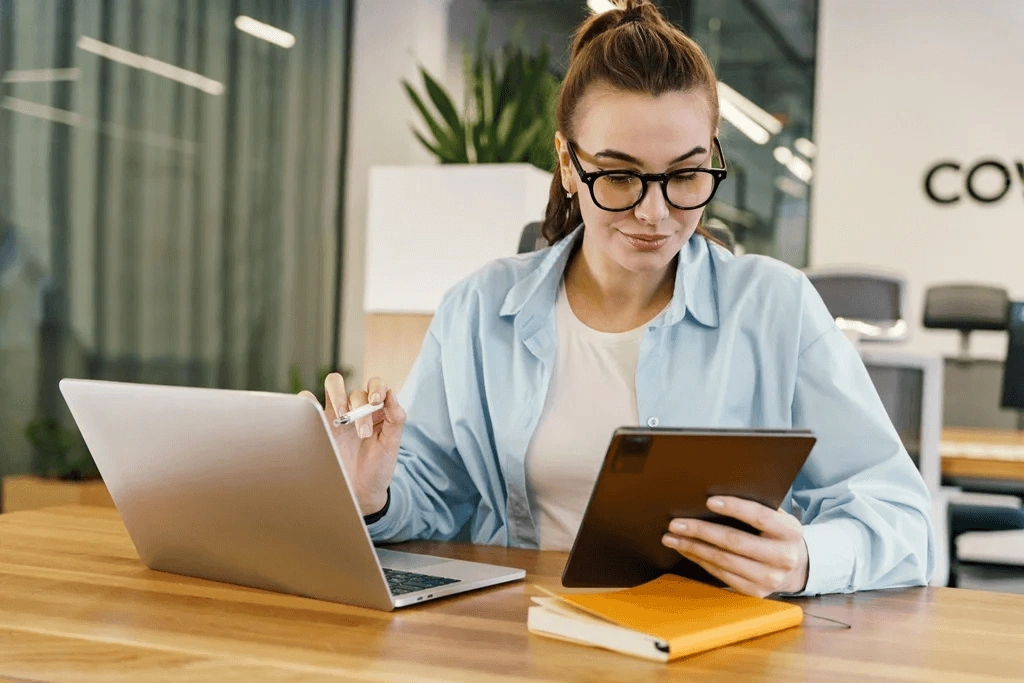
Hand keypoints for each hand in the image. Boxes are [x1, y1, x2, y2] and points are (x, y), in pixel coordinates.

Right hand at [299, 373, 405, 515]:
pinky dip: (308, 400)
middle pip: (355, 390)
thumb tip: (392, 393)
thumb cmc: (377, 468)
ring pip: (333, 386)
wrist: (359, 493)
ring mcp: (335, 415)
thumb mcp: (391, 445)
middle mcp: (356, 409)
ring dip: (338, 397)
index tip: (376, 401)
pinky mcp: (318, 423)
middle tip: (363, 432)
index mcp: (377, 410)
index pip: (376, 385)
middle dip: (359, 407)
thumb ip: (395, 419)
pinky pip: (308, 402)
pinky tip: (316, 415)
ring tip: (342, 421)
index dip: (376, 386)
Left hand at [661, 496, 807, 596]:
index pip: (759, 516)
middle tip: (676, 523)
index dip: (734, 508)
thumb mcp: (777, 518)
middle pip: (734, 542)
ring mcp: (769, 578)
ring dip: (693, 548)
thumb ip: (757, 507)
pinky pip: (721, 574)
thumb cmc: (778, 534)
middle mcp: (783, 557)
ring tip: (672, 537)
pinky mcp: (755, 592)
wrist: (797, 568)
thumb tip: (714, 496)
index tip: (708, 501)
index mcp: (789, 532)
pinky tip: (686, 550)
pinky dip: (700, 560)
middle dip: (701, 531)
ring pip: (723, 560)